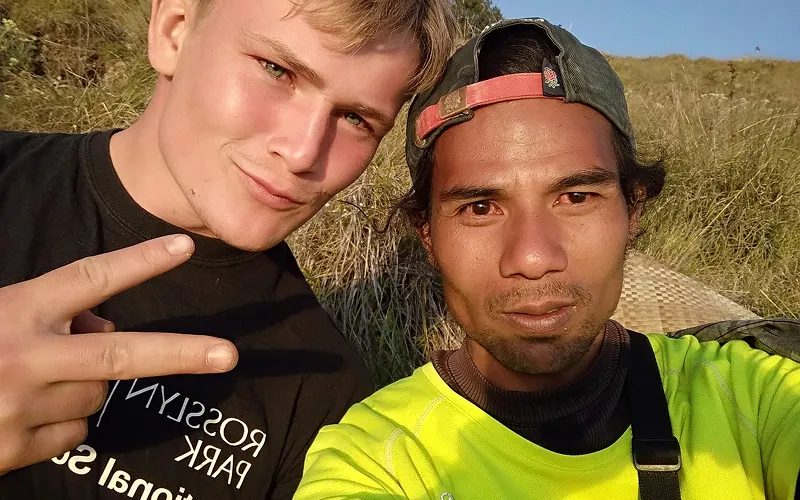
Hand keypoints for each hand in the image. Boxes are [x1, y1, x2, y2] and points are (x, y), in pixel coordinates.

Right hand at [0, 234, 238, 474]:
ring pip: (97, 393)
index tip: (183, 247)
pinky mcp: (16, 450)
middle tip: (229, 356)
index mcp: (15, 311)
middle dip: (181, 354)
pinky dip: (62, 422)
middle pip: (119, 355)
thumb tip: (107, 323)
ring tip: (33, 381)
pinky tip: (23, 414)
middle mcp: (24, 357)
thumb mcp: (0, 314)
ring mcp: (22, 407)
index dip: (138, 261)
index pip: (88, 278)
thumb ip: (51, 312)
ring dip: (82, 385)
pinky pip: (74, 431)